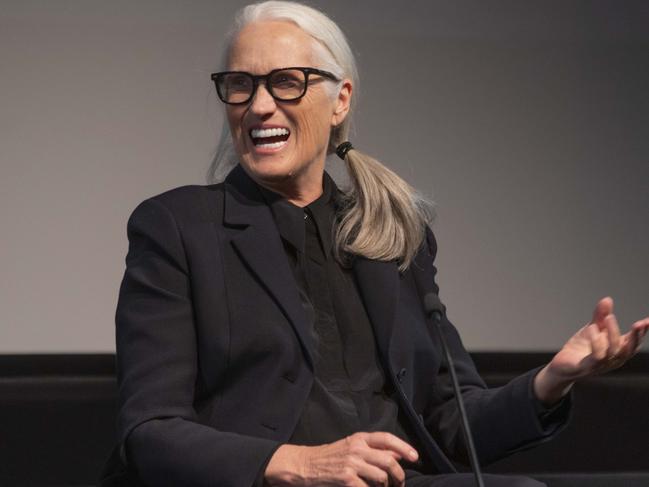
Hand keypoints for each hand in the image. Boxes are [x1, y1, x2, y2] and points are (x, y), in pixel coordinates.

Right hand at [264, 432, 418, 485]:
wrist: (306, 465)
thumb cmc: (330, 457)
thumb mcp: (351, 447)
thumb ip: (372, 450)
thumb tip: (397, 455)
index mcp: (359, 438)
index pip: (386, 438)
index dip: (404, 447)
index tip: (415, 457)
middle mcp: (357, 449)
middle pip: (388, 460)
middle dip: (399, 475)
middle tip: (400, 483)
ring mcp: (351, 464)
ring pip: (381, 476)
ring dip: (386, 486)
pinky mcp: (346, 479)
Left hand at [534, 296, 648, 404]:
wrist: (562, 365)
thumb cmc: (581, 348)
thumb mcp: (592, 328)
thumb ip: (601, 316)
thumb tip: (607, 299)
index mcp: (617, 350)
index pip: (634, 342)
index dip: (642, 332)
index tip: (648, 321)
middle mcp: (613, 359)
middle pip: (629, 349)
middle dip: (636, 336)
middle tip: (639, 323)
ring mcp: (601, 365)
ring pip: (614, 351)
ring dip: (614, 334)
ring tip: (610, 317)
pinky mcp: (587, 367)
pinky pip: (597, 356)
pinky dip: (596, 342)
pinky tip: (592, 329)